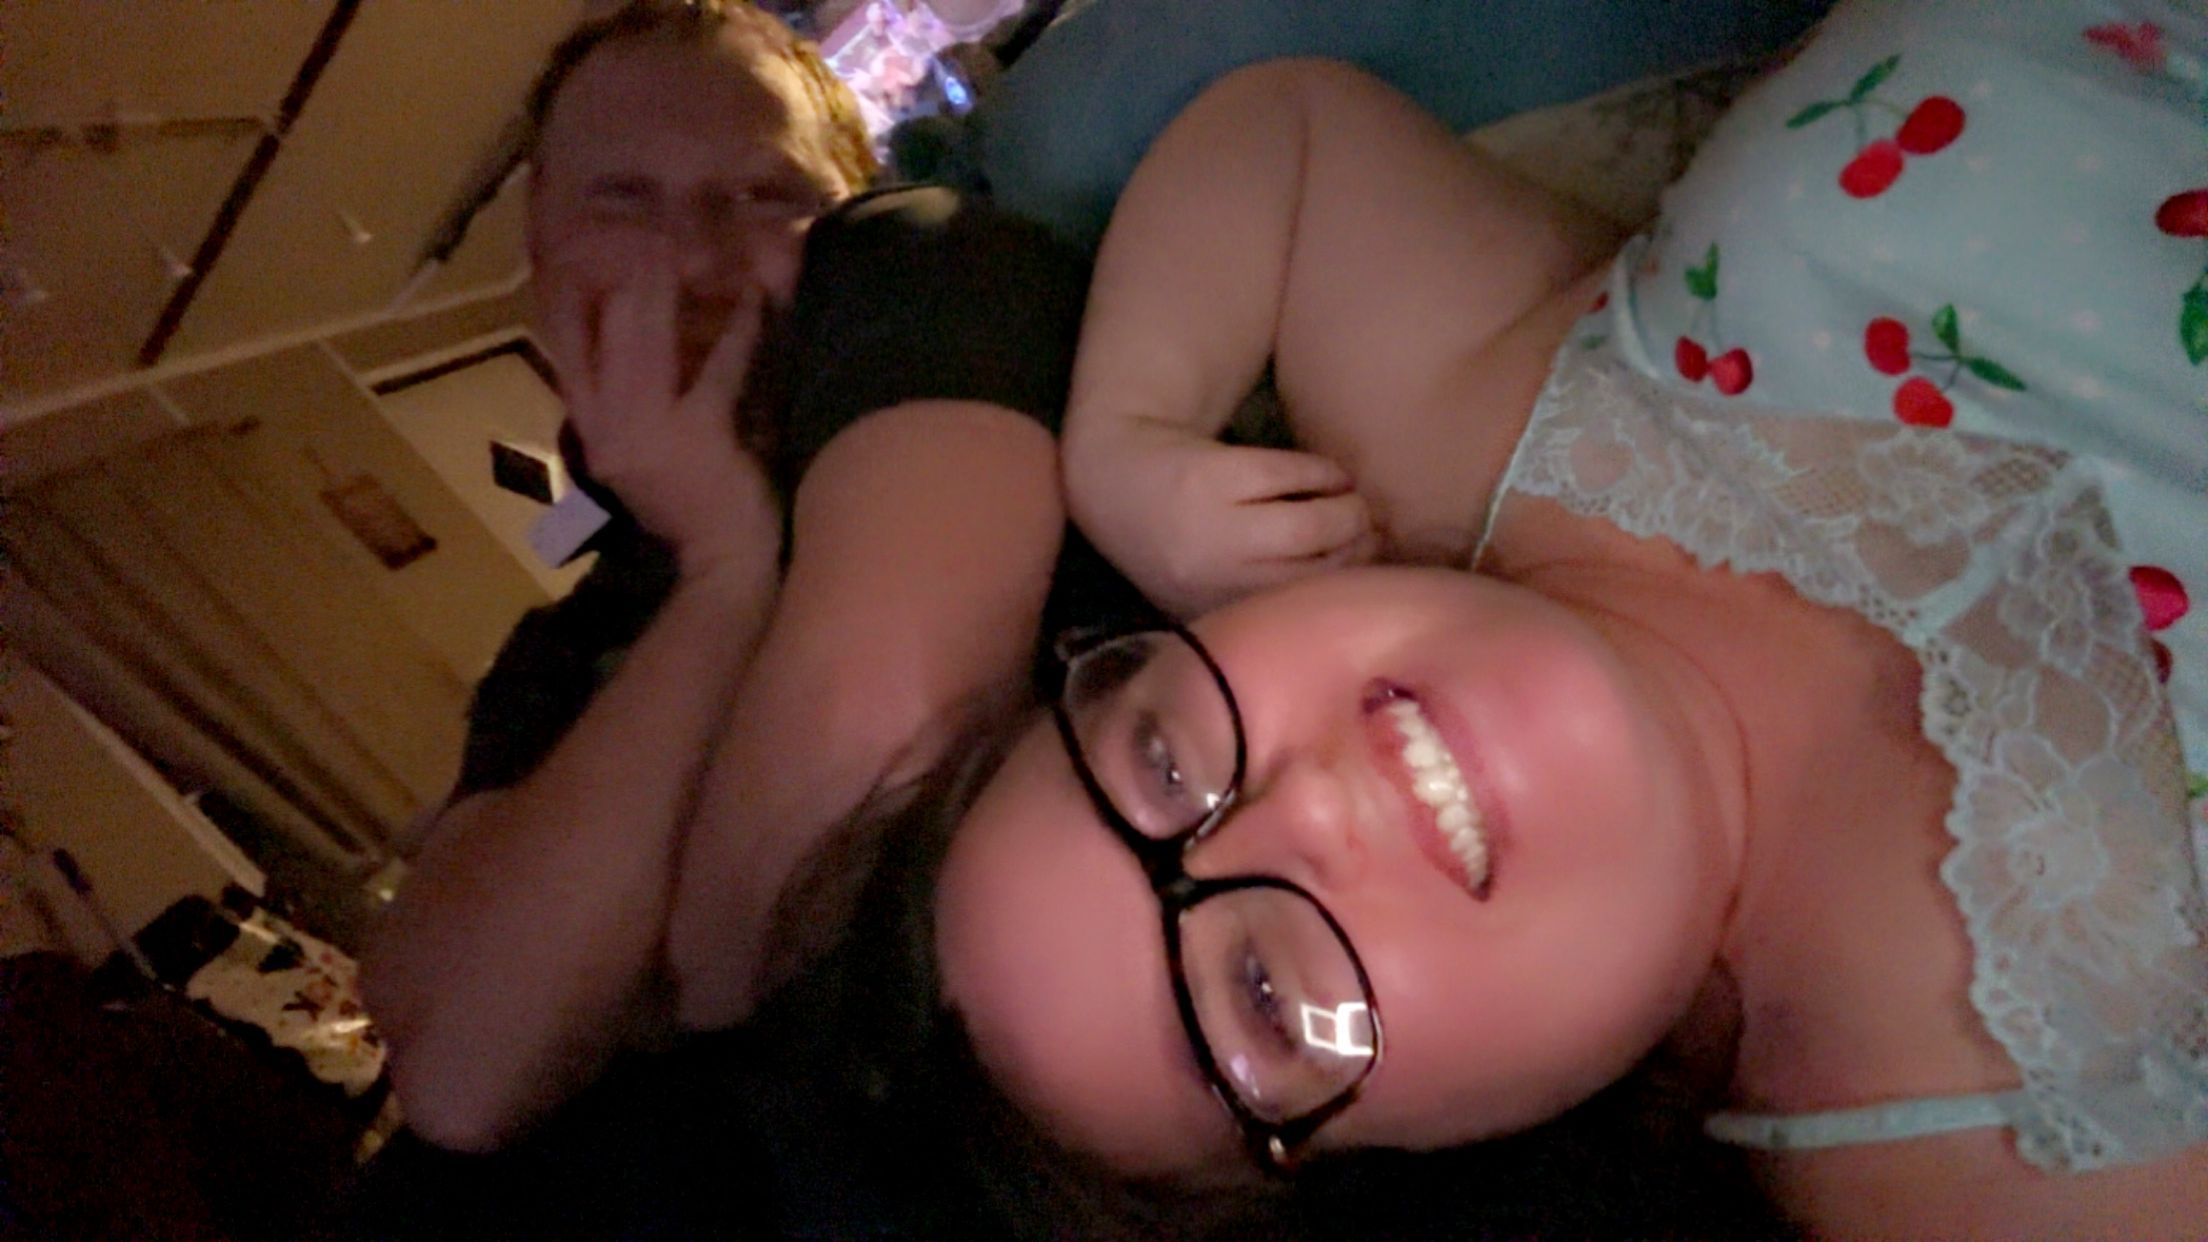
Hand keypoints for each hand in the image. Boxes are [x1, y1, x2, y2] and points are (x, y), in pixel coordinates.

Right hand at [539, 232, 779, 579]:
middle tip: (652, 230)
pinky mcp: (696, 437)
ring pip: (648, 341)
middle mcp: (607, 428)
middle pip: (604, 333)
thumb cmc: (692, 508)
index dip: (582, 296)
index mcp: (592, 429)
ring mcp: (647, 433)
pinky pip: (716, 369)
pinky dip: (739, 331)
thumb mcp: (641, 455)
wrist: (722, 567)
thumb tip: (634, 339)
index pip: (570, 350)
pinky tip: (757, 300)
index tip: (600, 252)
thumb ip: (629, 406)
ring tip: (693, 248)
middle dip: (627, 277)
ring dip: (671, 291)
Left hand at [1065, 421, 1377, 617]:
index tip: (1371, 576)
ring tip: (1354, 504)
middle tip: (1370, 532)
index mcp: (1215, 614)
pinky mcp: (1217, 474)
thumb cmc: (1181, 540)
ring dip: (1350, 510)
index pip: (1304, 614)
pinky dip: (1325, 474)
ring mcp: (1212, 525)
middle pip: (1321, 569)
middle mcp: (1212, 576)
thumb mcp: (1213, 586)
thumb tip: (1363, 588)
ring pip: (1316, 526)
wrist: (1116, 475)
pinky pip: (1298, 476)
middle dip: (1360, 548)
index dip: (1350, 592)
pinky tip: (1330, 477)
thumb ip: (1270, 595)